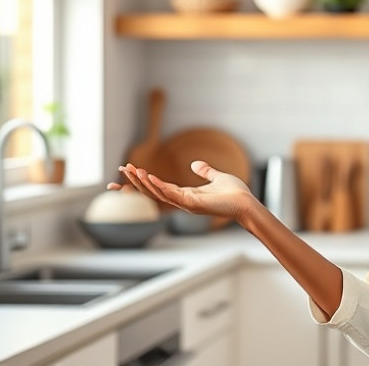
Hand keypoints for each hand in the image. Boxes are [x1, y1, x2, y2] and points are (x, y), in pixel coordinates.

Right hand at [107, 161, 257, 220]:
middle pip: (153, 191)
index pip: (158, 187)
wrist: (247, 203)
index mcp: (186, 194)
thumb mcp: (217, 177)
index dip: (143, 179)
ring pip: (158, 194)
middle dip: (136, 181)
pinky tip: (149, 177)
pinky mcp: (193, 204)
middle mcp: (182, 200)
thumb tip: (195, 164)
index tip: (128, 170)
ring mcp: (186, 204)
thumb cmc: (235, 193)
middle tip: (121, 169)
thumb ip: (206, 171)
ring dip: (144, 182)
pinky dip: (159, 186)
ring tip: (131, 170)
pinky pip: (172, 195)